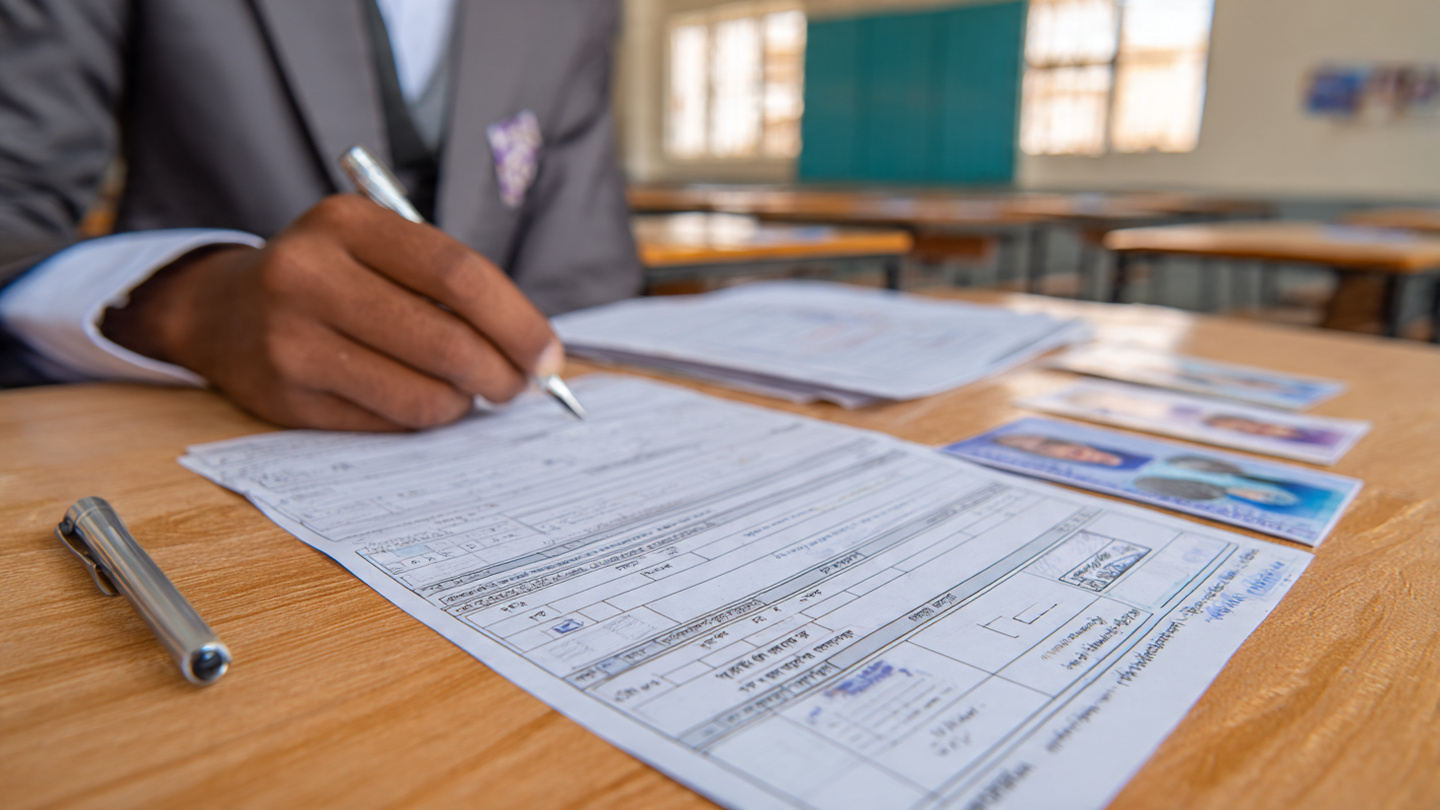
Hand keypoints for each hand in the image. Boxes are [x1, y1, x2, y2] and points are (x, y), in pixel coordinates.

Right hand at [101, 195, 563, 430]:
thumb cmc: (332, 277)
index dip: (516, 321)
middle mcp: (309, 275)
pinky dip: (420, 418)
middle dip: (501, 373)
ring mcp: (291, 339)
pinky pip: (387, 422)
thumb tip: (534, 352)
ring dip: (462, 402)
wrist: (221, 310)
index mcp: (346, 223)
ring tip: (465, 390)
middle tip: (519, 385)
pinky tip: (417, 398)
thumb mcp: (377, 246)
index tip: (548, 354)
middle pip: (444, 340)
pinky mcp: (287, 397)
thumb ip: (447, 284)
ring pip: (420, 394)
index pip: (458, 274)